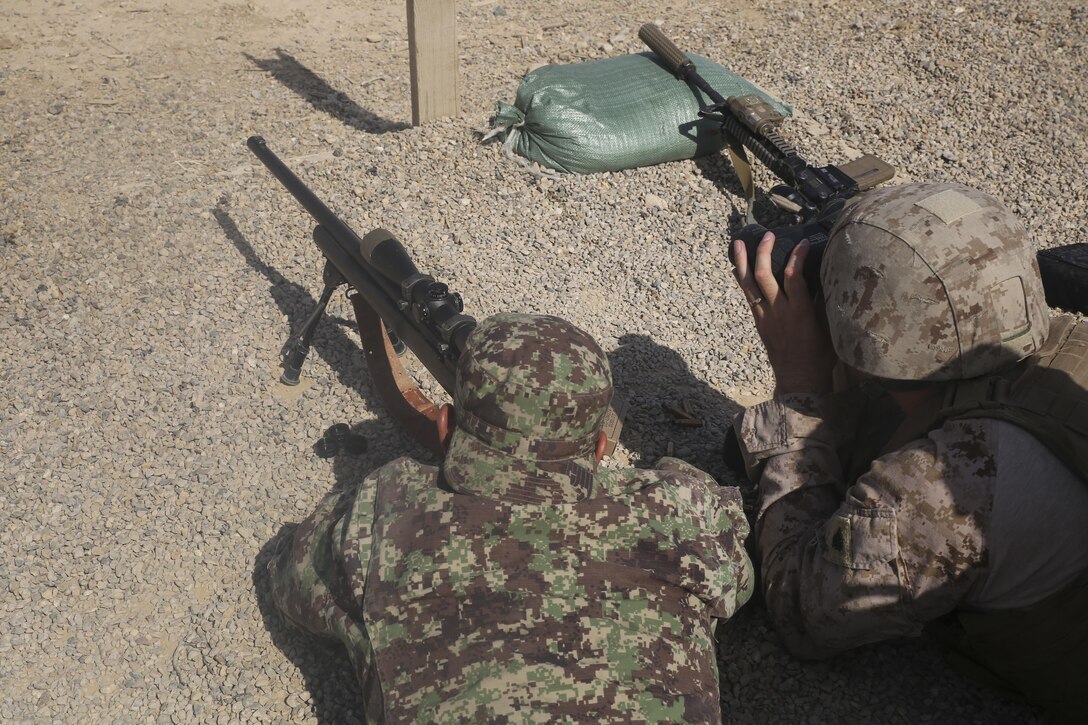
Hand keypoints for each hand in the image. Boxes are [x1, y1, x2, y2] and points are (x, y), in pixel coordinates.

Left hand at [732, 232, 836, 394]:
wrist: (799, 380)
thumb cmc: (820, 356)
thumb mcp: (830, 328)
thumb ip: (825, 303)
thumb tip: (828, 279)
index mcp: (800, 312)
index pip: (795, 277)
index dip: (797, 256)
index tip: (803, 242)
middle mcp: (778, 312)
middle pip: (765, 276)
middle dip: (764, 252)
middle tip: (769, 235)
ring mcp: (765, 317)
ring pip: (749, 285)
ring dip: (742, 262)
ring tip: (738, 243)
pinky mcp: (759, 322)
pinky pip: (748, 295)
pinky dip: (742, 279)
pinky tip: (738, 267)